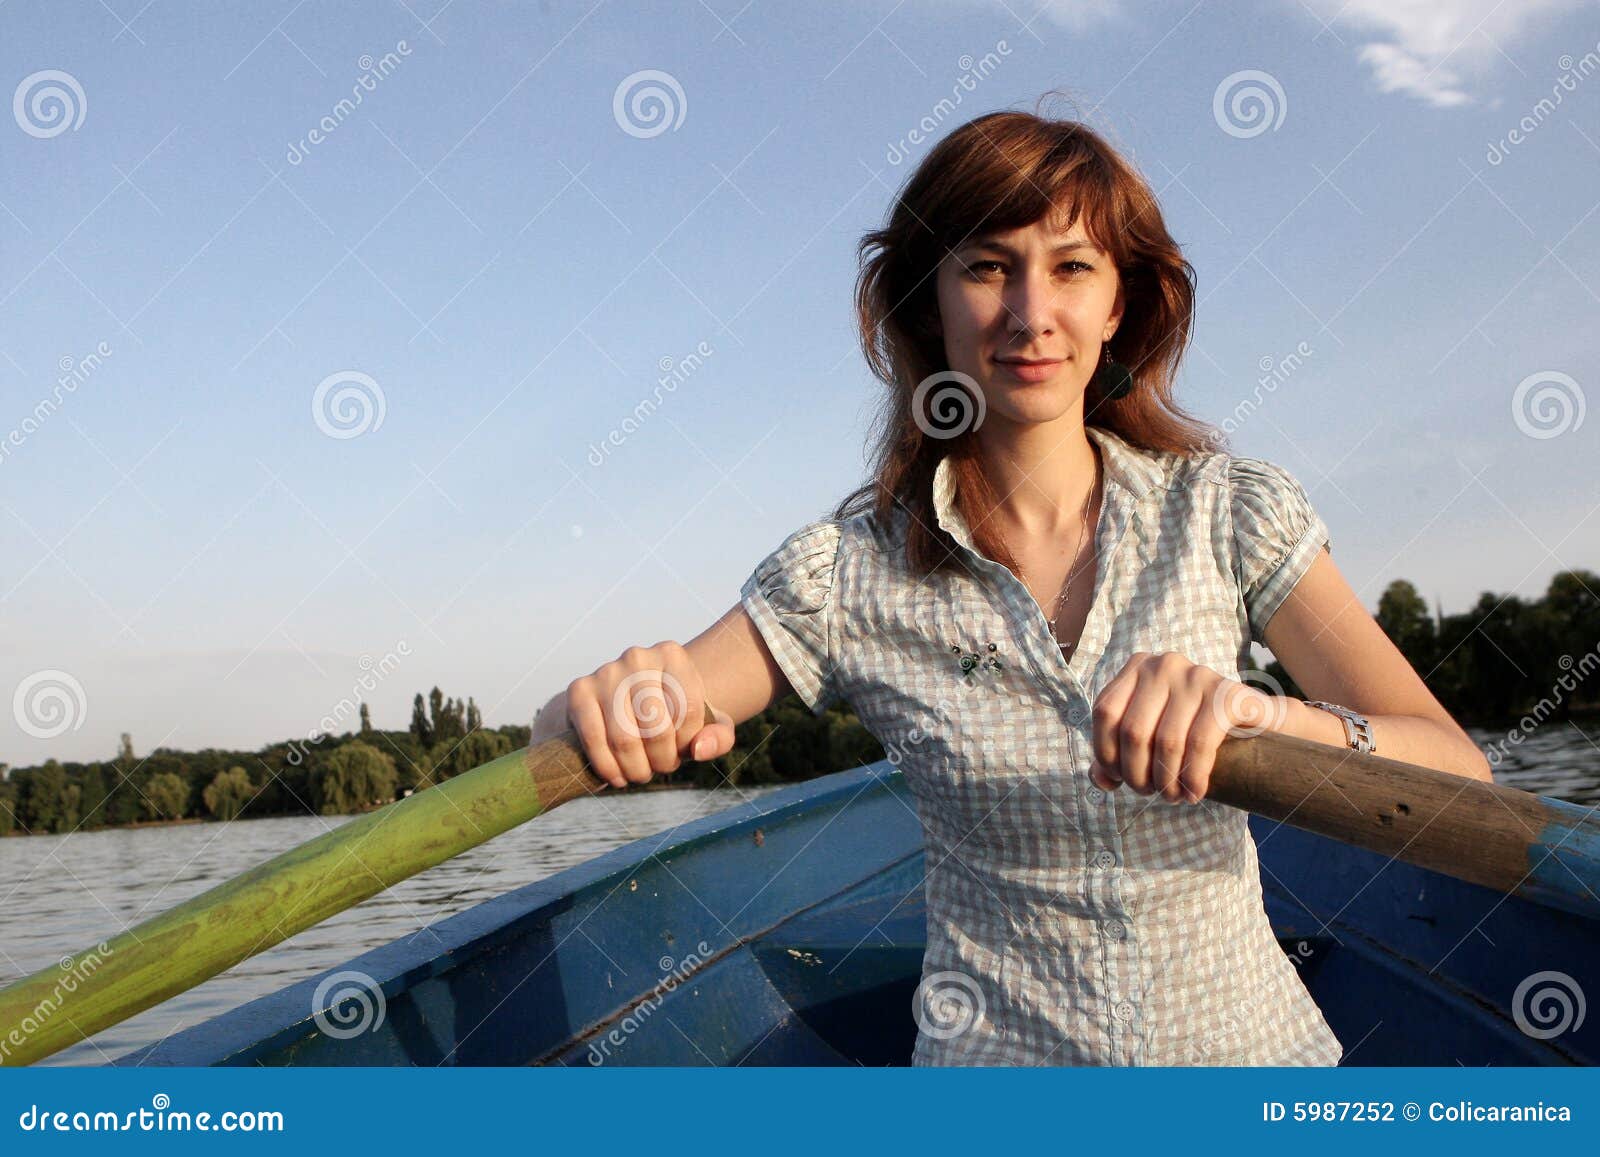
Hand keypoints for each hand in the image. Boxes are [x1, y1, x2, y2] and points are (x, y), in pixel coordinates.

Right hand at [533, 642, 735, 789]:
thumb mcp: (706, 722)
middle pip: (657, 726)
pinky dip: (608, 767)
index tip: (683, 751)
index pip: (690, 709)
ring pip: (625, 738)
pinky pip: (594, 739)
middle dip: (662, 760)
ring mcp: (605, 672)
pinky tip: (617, 777)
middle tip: (661, 768)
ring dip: (635, 768)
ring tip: (640, 774)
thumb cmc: (672, 713)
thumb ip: (719, 736)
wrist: (627, 699)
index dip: (688, 742)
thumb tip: (699, 749)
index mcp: (672, 655)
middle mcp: (638, 657)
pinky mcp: (579, 690)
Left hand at [1086, 651, 1286, 804]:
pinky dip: (1193, 777)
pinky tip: (1194, 793)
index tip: (1121, 780)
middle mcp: (1164, 665)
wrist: (1258, 722)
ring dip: (1167, 781)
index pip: (1105, 713)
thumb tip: (1099, 780)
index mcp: (1138, 668)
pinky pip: (1200, 744)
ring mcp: (1197, 675)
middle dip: (1138, 774)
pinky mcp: (1227, 694)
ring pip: (1167, 741)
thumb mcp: (1152, 737)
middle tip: (1151, 794)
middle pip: (1134, 730)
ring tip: (1173, 797)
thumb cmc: (1194, 730)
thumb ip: (1119, 753)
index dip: (1107, 753)